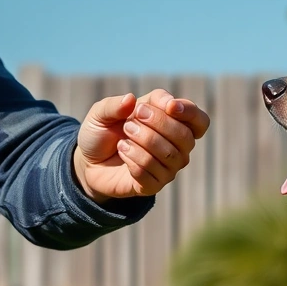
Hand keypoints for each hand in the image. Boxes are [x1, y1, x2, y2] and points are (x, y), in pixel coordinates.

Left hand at [73, 88, 209, 201]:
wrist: (87, 161)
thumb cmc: (102, 132)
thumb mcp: (101, 113)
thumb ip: (115, 105)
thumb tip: (131, 100)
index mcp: (172, 122)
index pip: (198, 120)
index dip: (189, 112)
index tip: (169, 106)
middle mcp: (176, 147)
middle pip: (185, 137)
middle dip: (158, 124)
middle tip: (129, 121)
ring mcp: (167, 168)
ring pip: (168, 155)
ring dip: (142, 141)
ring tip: (123, 138)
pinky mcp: (153, 185)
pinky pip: (150, 172)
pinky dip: (132, 159)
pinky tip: (122, 152)